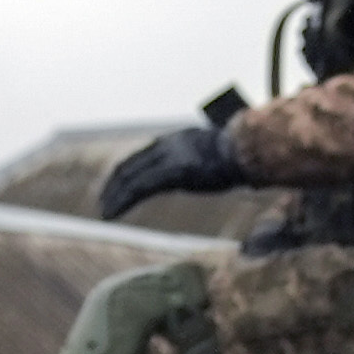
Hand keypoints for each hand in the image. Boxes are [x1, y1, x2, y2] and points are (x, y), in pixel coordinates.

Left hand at [98, 121, 246, 219]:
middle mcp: (167, 146)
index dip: (126, 172)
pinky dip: (123, 201)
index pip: (142, 156)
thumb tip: (205, 169)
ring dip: (115, 196)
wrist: (249, 151)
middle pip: (131, 165)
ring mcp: (168, 158)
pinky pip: (140, 188)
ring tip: (106, 213)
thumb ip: (201, 159)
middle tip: (104, 202)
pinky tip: (114, 213)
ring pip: (131, 178)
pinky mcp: (172, 173)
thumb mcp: (216, 153)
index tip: (116, 186)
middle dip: (114, 185)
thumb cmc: (243, 156)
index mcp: (176, 140)